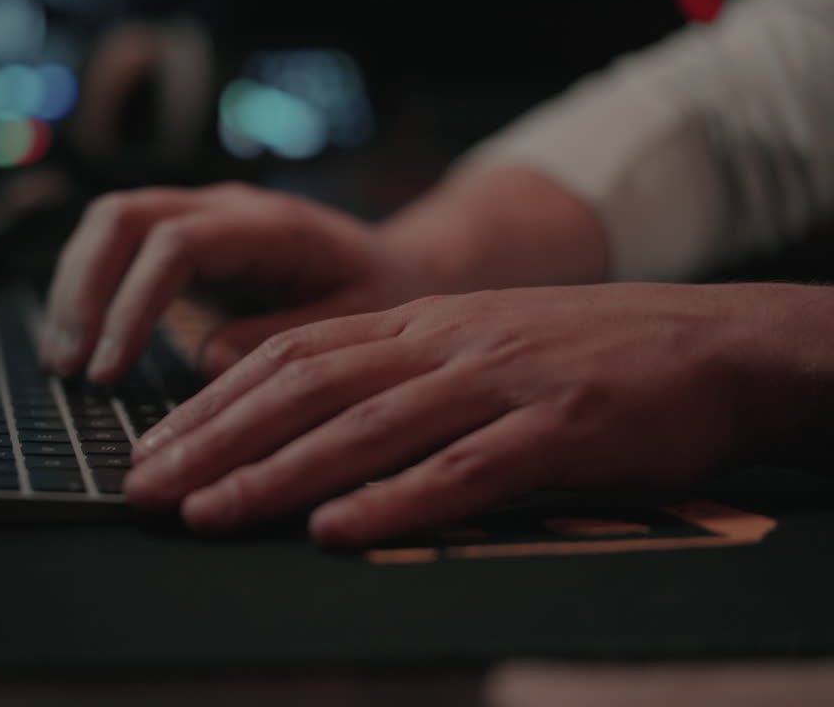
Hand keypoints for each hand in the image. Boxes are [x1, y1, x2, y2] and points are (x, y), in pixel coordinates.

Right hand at [39, 182, 428, 380]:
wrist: (399, 266)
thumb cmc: (384, 297)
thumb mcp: (357, 326)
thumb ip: (285, 341)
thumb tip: (205, 361)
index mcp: (272, 226)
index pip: (176, 245)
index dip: (131, 304)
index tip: (108, 370)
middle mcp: (227, 208)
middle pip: (124, 216)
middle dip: (83, 290)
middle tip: (67, 365)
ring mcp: (201, 217)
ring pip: (110, 223)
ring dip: (74, 288)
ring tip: (61, 361)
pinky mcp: (186, 240)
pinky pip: (119, 245)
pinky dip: (88, 289)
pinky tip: (78, 342)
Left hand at [126, 282, 817, 544]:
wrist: (709, 342)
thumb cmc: (581, 356)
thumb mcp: (474, 344)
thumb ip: (395, 373)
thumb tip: (305, 419)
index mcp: (417, 326)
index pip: (290, 359)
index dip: (213, 404)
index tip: (154, 449)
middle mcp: (441, 346)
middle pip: (305, 390)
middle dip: (214, 442)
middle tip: (145, 489)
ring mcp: (497, 384)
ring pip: (366, 429)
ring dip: (276, 474)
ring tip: (208, 514)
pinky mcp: (556, 430)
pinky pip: (464, 471)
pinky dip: (395, 501)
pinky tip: (336, 529)